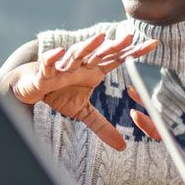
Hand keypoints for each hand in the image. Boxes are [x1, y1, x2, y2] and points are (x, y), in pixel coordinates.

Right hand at [7, 32, 156, 149]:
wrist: (31, 87)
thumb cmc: (58, 93)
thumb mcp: (82, 113)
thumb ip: (102, 126)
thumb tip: (122, 147)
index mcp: (92, 70)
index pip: (116, 60)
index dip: (133, 53)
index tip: (153, 44)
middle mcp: (81, 65)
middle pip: (100, 53)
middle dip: (114, 46)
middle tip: (130, 37)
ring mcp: (63, 66)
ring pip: (76, 54)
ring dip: (87, 46)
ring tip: (100, 38)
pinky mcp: (45, 71)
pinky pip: (49, 63)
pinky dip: (53, 58)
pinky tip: (60, 52)